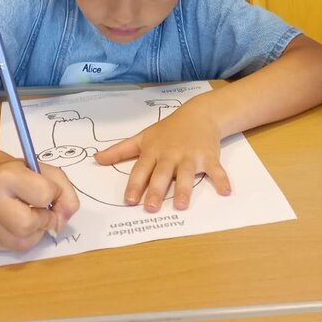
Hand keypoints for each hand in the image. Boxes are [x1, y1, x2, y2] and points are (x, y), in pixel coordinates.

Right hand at [0, 159, 79, 251]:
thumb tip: (61, 222)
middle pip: (27, 225)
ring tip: (30, 217)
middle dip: (43, 221)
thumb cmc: (25, 176)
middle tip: (42, 212)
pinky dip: (22, 240)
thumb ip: (66, 195)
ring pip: (21, 243)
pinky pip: (11, 249)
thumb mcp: (51, 174)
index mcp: (7, 176)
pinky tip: (17, 224)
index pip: (43, 195)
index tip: (48, 192)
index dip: (54, 195)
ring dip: (34, 234)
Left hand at [95, 99, 230, 211]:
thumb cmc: (168, 130)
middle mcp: (171, 154)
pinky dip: (221, 179)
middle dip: (157, 190)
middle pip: (162, 174)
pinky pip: (216, 170)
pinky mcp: (209, 156)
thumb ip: (120, 151)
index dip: (135, 184)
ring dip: (184, 189)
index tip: (129, 200)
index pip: (141, 170)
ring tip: (181, 205)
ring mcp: (191, 156)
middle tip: (151, 207)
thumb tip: (96, 159)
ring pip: (187, 174)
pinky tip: (225, 191)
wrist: (199, 114)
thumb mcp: (143, 137)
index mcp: (153, 152)